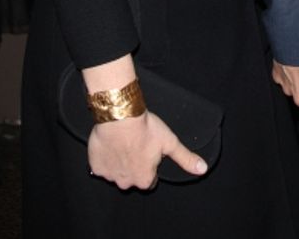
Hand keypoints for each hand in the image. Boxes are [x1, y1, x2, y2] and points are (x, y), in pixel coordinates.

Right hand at [87, 110, 206, 189]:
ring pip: (117, 172)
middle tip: (137, 144)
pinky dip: (106, 157)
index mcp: (145, 179)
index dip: (151, 164)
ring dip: (120, 161)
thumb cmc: (145, 129)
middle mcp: (127, 183)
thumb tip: (202, 169)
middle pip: (133, 177)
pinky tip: (112, 144)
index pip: (151, 179)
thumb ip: (185, 158)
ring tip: (124, 141)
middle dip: (135, 164)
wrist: (120, 116)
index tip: (149, 150)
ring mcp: (110, 176)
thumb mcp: (170, 143)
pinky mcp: (96, 167)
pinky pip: (101, 166)